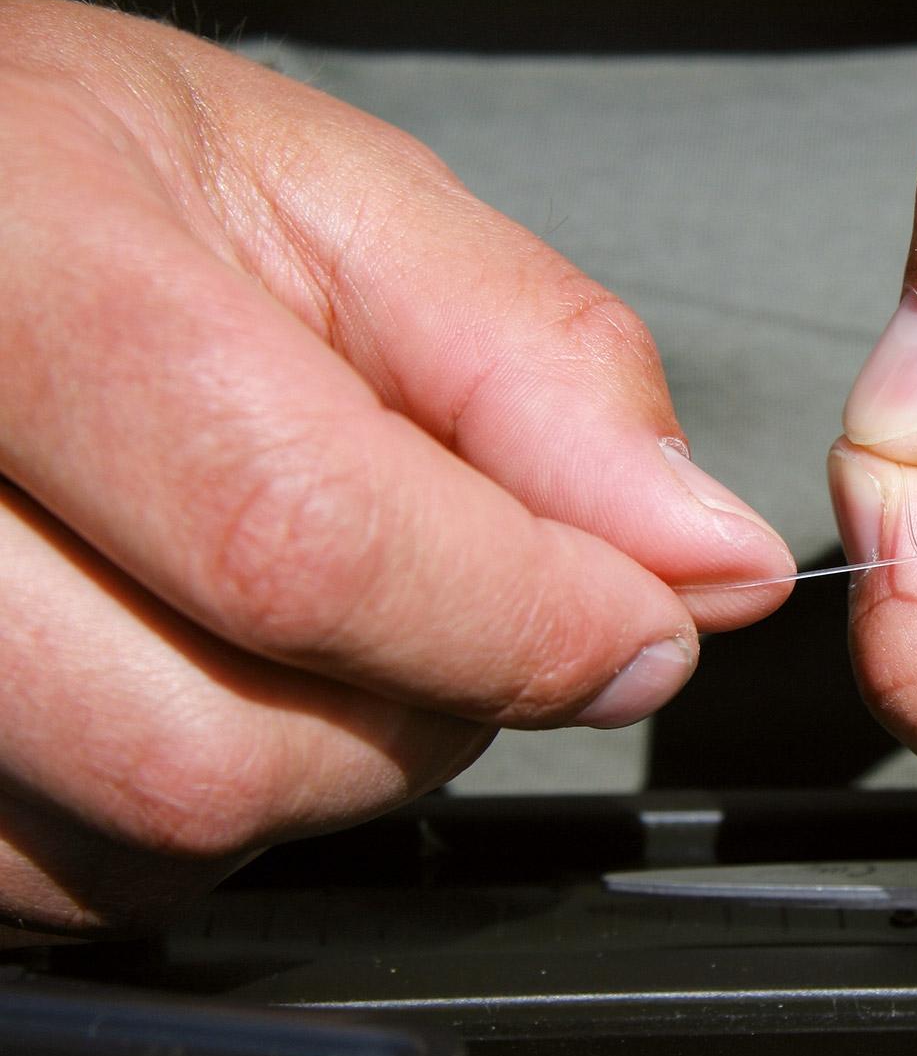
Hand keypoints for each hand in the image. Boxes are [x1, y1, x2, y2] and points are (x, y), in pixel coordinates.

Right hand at [0, 0, 791, 938]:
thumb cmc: (79, 176)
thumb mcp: (337, 203)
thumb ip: (541, 373)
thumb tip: (707, 563)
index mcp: (6, 273)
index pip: (298, 540)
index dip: (521, 618)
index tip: (643, 621)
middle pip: (218, 748)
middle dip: (423, 706)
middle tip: (455, 589)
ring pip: (151, 841)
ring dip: (315, 761)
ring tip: (291, 598)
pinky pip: (67, 880)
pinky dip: (191, 806)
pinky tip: (188, 659)